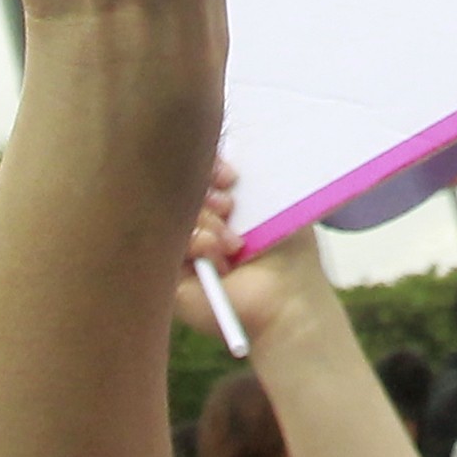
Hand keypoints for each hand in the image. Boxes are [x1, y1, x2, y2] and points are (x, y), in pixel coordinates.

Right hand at [176, 164, 331, 346]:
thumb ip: (250, 175)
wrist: (284, 299)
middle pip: (178, 185)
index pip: (196, 167)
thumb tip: (225, 157)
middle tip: (230, 207)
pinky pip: (167, 242)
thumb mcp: (276, 203)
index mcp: (219, 199)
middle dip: (206, 193)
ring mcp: (179, 244)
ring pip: (172, 212)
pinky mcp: (168, 271)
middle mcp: (196, 219)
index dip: (208, 166)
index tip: (230, 178)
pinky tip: (221, 260)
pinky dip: (198, 245)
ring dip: (208, 223)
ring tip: (234, 245)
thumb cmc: (289, 253)